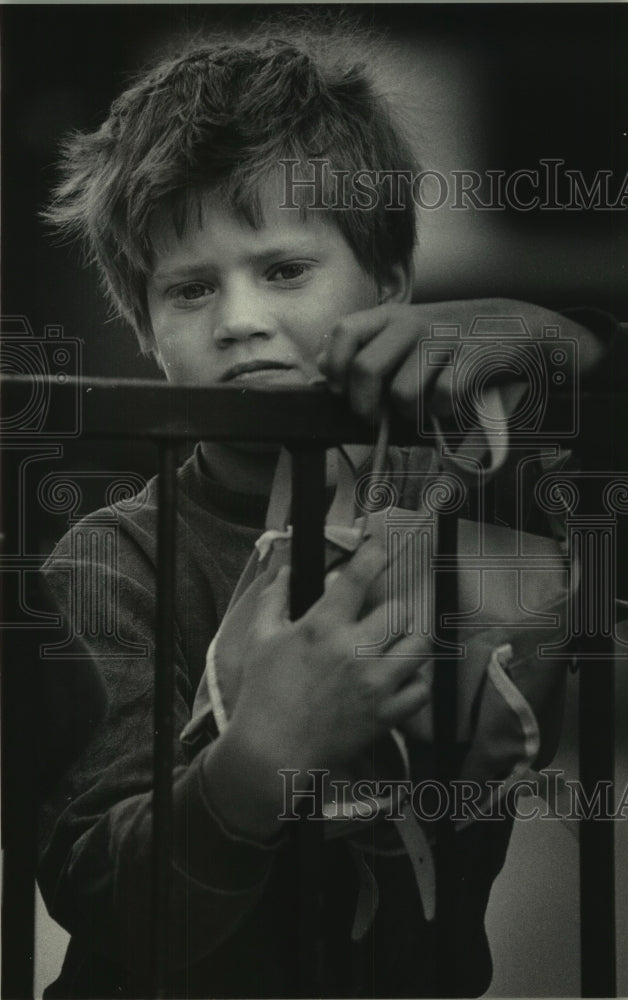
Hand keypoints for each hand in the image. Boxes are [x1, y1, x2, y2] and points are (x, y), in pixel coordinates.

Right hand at [225, 539, 429, 776]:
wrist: (271, 752)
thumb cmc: (263, 693)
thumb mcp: (260, 638)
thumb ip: (275, 598)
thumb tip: (289, 570)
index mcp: (322, 627)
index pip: (357, 578)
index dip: (374, 556)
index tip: (380, 551)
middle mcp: (354, 650)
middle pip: (399, 612)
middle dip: (391, 613)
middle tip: (380, 623)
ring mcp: (374, 683)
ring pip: (419, 646)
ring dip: (408, 644)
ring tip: (394, 650)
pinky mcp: (386, 715)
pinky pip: (421, 689)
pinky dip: (413, 684)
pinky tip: (396, 682)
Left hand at [317, 298, 603, 424]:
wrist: (517, 328)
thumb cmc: (453, 341)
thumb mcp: (406, 334)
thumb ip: (365, 347)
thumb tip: (322, 367)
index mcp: (392, 316)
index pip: (344, 333)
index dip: (336, 367)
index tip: (342, 390)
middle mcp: (414, 323)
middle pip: (366, 371)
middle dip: (365, 406)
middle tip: (376, 417)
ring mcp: (444, 340)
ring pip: (402, 395)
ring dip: (411, 413)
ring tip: (426, 404)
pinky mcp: (472, 359)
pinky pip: (441, 402)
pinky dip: (446, 413)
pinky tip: (455, 402)